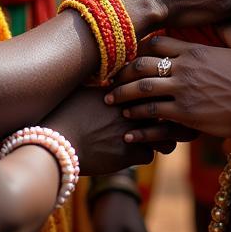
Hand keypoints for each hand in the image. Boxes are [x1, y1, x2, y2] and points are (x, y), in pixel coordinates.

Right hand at [44, 87, 179, 175]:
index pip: (153, 84)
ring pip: (166, 134)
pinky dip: (145, 154)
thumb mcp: (82, 92)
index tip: (164, 92)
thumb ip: (102, 85)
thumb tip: (107, 77)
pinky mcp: (129, 154)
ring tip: (166, 138)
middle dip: (172, 111)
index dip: (161, 89)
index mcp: (122, 89)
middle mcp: (131, 107)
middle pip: (165, 106)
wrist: (55, 143)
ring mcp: (132, 130)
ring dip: (166, 137)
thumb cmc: (63, 115)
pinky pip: (150, 155)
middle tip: (175, 115)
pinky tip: (139, 154)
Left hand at [108, 29, 230, 141]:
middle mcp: (184, 68)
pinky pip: (153, 114)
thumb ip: (229, 30)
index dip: (141, 48)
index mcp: (196, 50)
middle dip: (123, 71)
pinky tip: (127, 123)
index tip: (130, 54)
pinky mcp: (185, 114)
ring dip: (124, 95)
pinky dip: (137, 118)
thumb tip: (220, 16)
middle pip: (142, 64)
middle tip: (110, 78)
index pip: (158, 43)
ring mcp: (183, 91)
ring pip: (143, 89)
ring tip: (111, 100)